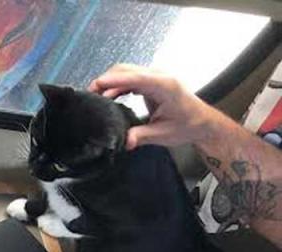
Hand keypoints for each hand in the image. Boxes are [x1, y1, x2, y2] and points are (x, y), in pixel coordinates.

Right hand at [89, 64, 220, 149]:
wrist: (201, 122)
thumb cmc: (187, 125)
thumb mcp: (163, 134)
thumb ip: (142, 136)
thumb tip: (125, 141)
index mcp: (166, 86)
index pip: (137, 78)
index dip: (116, 80)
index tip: (98, 84)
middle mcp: (160, 77)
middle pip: (127, 70)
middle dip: (106, 79)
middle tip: (89, 94)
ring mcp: (155, 77)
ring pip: (126, 72)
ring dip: (109, 82)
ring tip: (95, 97)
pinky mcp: (151, 82)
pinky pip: (129, 78)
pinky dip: (116, 85)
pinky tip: (108, 97)